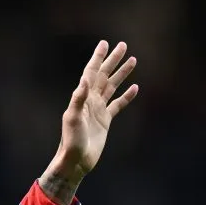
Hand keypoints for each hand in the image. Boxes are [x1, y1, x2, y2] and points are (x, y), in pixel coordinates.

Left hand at [53, 40, 137, 179]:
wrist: (76, 160)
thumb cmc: (71, 141)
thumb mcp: (72, 119)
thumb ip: (78, 99)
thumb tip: (84, 80)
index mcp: (82, 98)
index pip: (91, 73)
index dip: (98, 58)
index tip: (105, 44)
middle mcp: (90, 101)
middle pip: (104, 75)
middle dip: (113, 60)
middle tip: (123, 46)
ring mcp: (98, 110)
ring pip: (112, 87)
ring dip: (121, 74)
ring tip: (132, 60)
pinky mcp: (105, 121)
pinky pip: (118, 105)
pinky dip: (126, 96)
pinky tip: (134, 88)